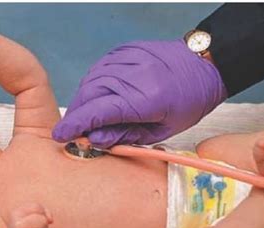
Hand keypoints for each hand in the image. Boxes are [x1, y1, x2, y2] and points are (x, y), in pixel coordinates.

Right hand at [52, 40, 226, 147]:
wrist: (203, 65)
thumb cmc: (188, 102)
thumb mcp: (161, 130)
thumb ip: (125, 136)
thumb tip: (93, 139)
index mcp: (145, 99)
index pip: (98, 112)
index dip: (76, 125)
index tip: (60, 136)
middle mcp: (132, 74)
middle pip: (89, 95)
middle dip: (77, 115)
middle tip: (73, 131)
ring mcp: (127, 58)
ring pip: (90, 81)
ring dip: (83, 101)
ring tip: (86, 117)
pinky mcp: (124, 51)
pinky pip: (98, 70)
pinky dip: (92, 86)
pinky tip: (96, 98)